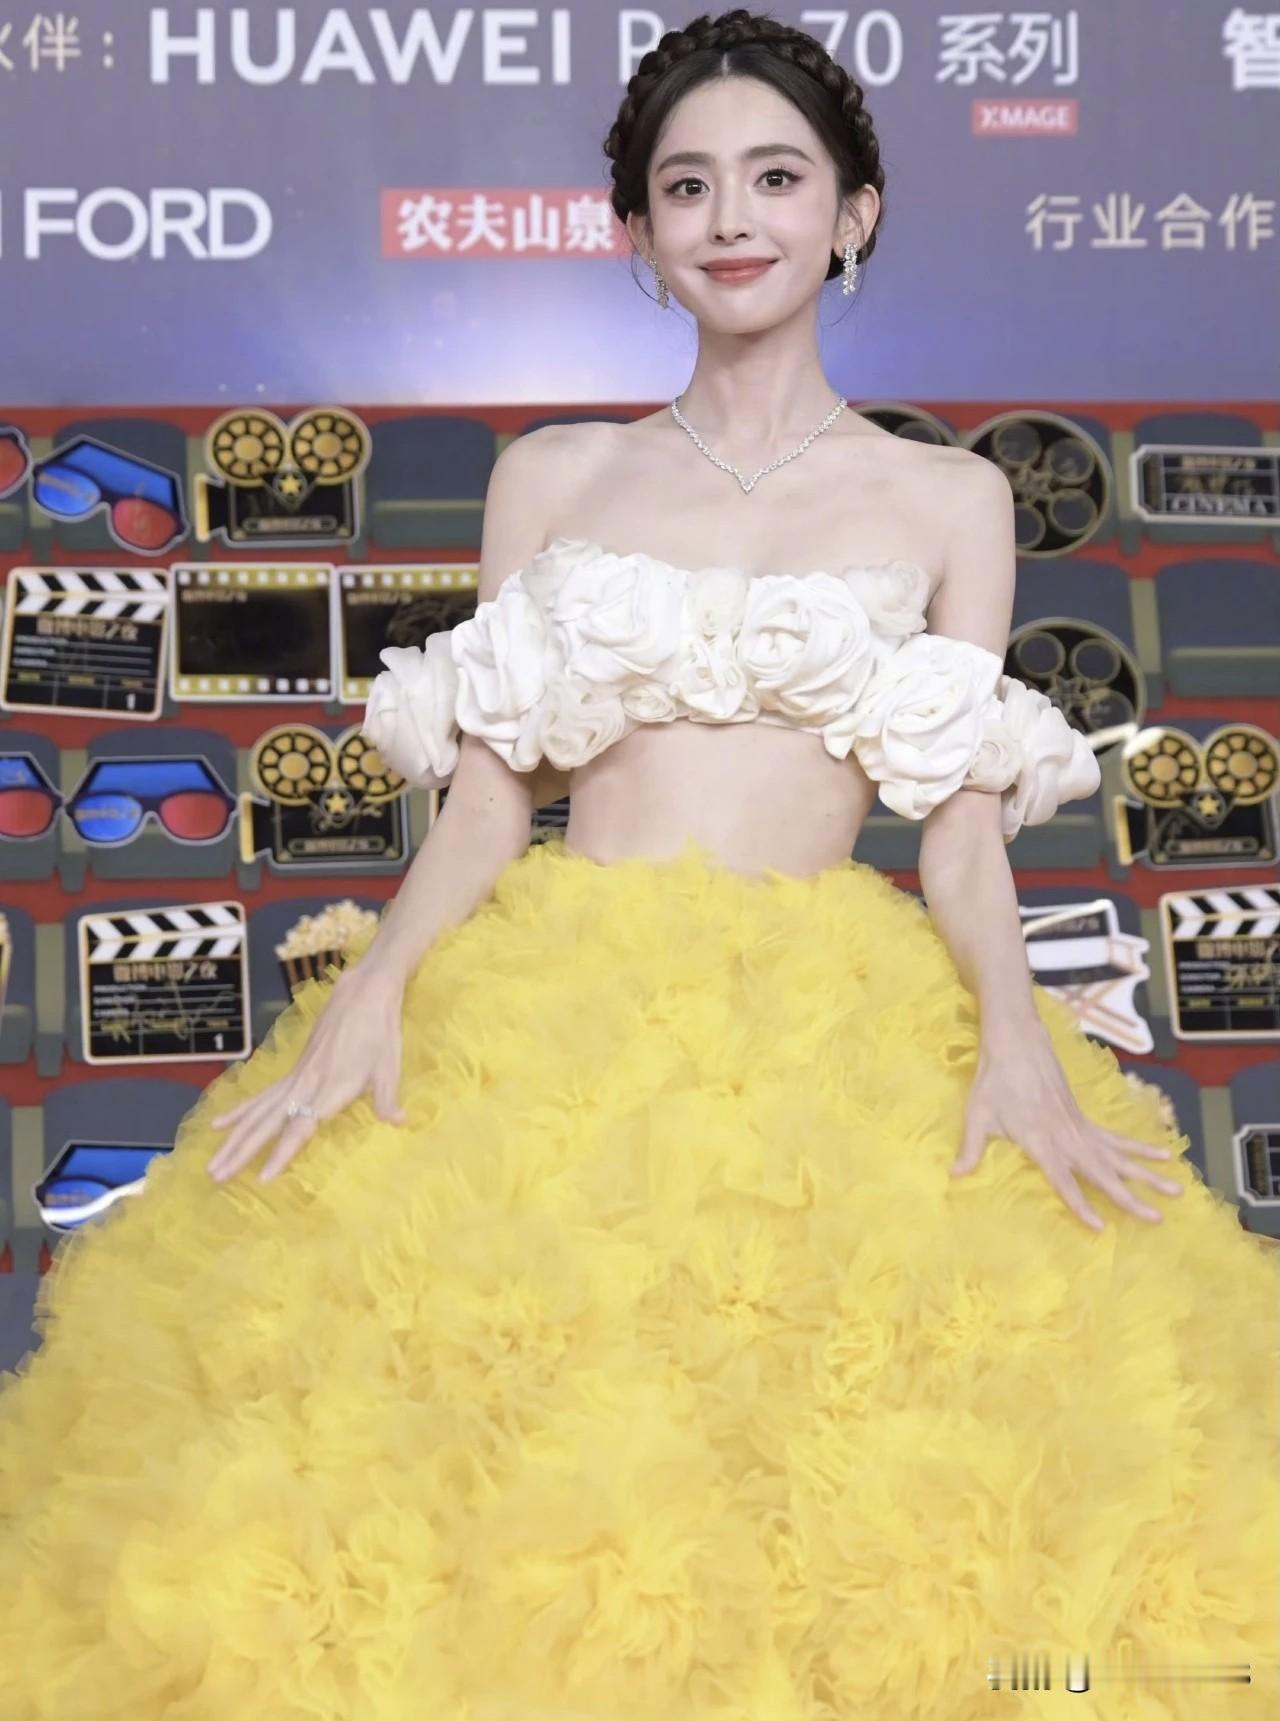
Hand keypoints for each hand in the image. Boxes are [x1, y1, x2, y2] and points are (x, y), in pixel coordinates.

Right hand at [206, 959, 407, 1185]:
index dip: (282, 1153)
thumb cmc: (381, 1032)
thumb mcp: (390, 1067)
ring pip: (258, 1112)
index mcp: (330, 1088)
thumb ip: (388, 1098)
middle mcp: (306, 1085)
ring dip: (234, 1138)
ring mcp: (296, 1077)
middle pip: (267, 1123)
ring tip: (213, 1164)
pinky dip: (239, 1111)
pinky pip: (261, 1096)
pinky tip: (218, 1124)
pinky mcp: (293, 1071)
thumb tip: (399, 1123)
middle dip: (242, 1152)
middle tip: (216, 1176)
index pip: (301, 1128)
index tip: (263, 1178)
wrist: (363, 993)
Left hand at [950, 1026, 1184, 1231]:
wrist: (1017, 1041)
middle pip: (1103, 1173)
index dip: (1081, 1203)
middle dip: (1130, 1197)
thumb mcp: (976, 1115)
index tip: (1101, 1226)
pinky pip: (1117, 1139)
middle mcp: (1067, 1137)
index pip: (1063, 1179)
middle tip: (1157, 1218)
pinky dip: (1141, 1149)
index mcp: (1041, 1140)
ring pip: (1119, 1156)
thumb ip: (970, 1148)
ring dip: (1148, 1174)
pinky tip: (1165, 1156)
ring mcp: (1080, 1127)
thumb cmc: (993, 1080)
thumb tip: (955, 1176)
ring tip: (1178, 1190)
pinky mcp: (1084, 1118)